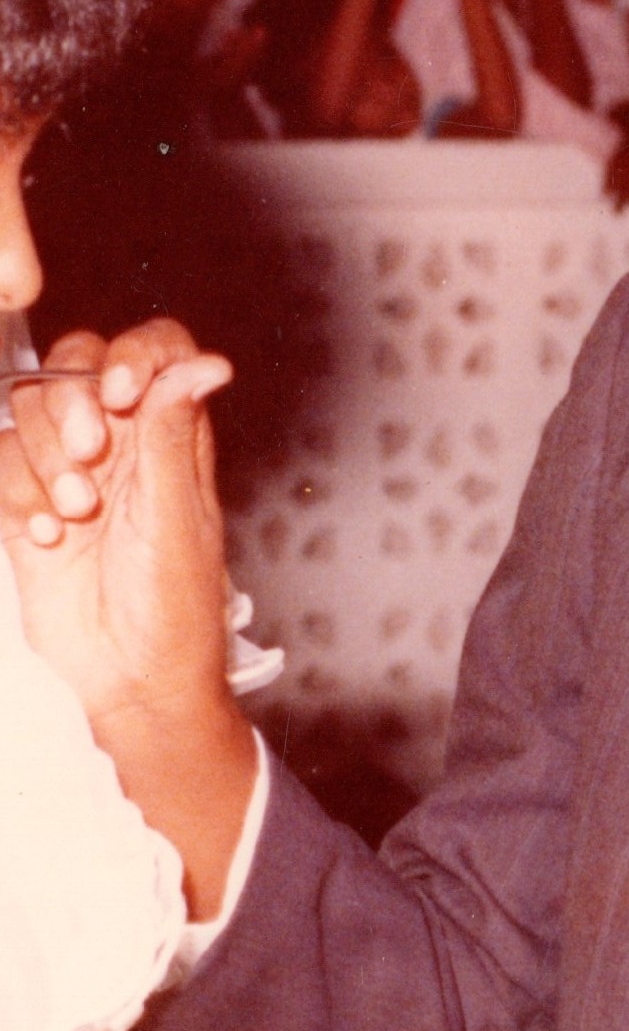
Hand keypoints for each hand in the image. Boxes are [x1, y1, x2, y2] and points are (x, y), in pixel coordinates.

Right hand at [0, 321, 234, 728]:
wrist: (131, 679)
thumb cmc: (176, 605)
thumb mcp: (177, 515)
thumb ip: (172, 434)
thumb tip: (206, 363)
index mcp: (174, 435)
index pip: (157, 351)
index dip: (135, 352)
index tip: (121, 390)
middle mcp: (123, 443)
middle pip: (78, 365)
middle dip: (73, 401)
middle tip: (91, 455)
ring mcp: (71, 471)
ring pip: (33, 412)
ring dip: (48, 457)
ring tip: (78, 514)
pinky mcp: (27, 507)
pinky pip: (2, 464)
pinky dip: (18, 494)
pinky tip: (50, 537)